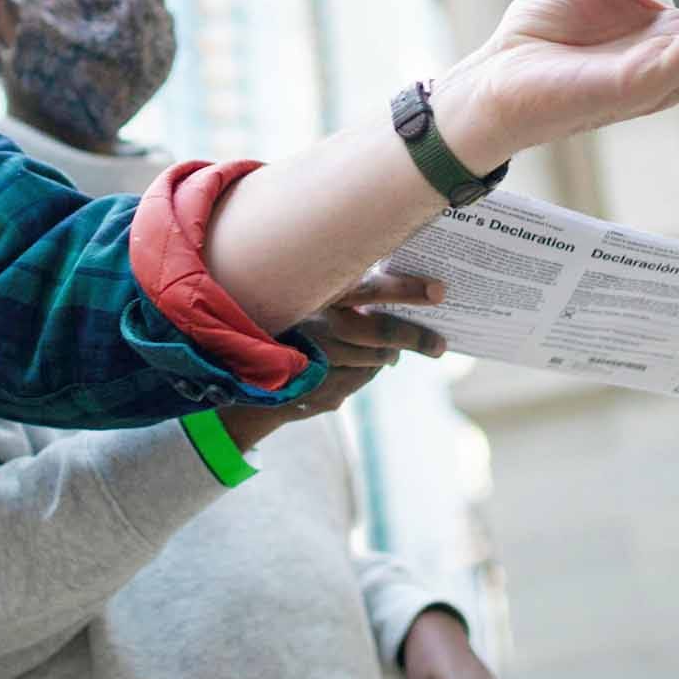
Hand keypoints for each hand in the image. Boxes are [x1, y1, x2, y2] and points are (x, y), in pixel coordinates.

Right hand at [216, 270, 445, 450]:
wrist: (238, 369)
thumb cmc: (281, 319)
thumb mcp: (304, 294)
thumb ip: (342, 288)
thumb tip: (389, 288)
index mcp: (318, 296)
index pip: (372, 289)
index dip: (407, 289)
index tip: (439, 292)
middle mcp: (318, 328)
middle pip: (383, 334)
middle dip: (417, 338)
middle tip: (439, 345)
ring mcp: (319, 363)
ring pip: (375, 360)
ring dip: (387, 355)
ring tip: (391, 352)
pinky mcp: (320, 390)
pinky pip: (359, 381)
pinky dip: (364, 372)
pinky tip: (358, 365)